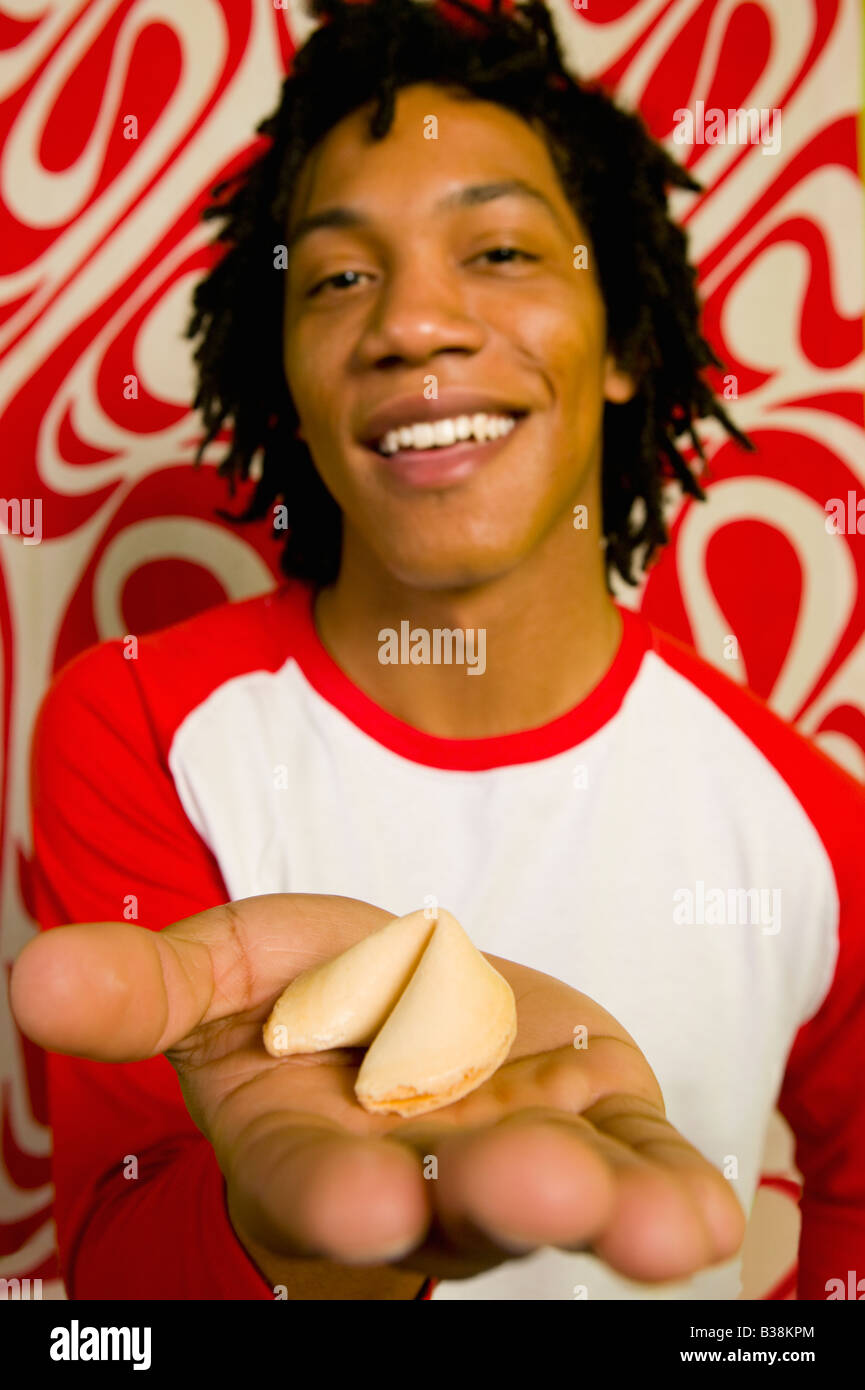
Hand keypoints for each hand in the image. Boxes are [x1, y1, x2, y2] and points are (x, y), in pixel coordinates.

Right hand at [10, 894, 744, 1284]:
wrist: (413, 998)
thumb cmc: (308, 994)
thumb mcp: (222, 968)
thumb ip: (147, 986)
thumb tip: (33, 976)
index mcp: (306, 1143)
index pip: (310, 1181)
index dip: (334, 1191)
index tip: (366, 1195)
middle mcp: (415, 1172)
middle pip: (451, 1202)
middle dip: (492, 1198)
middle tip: (535, 1189)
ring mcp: (513, 1153)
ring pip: (560, 1192)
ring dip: (609, 1207)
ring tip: (653, 1221)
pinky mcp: (594, 1123)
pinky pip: (636, 1165)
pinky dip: (668, 1188)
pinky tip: (698, 1209)